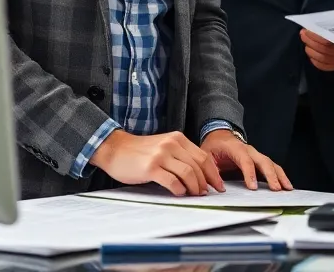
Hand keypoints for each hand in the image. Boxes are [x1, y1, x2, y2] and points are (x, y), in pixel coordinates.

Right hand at [90, 129, 223, 195]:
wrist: (115, 149)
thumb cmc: (140, 152)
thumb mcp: (164, 146)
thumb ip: (180, 155)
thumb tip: (200, 175)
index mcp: (178, 138)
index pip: (203, 156)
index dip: (213, 173)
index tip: (218, 185)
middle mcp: (171, 144)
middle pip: (198, 165)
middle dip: (206, 182)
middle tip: (207, 194)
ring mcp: (161, 155)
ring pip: (188, 173)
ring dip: (195, 187)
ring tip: (194, 195)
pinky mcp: (151, 168)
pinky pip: (172, 181)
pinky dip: (179, 190)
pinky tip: (179, 193)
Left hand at [200, 129, 292, 191]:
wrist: (220, 136)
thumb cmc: (214, 146)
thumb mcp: (206, 156)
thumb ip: (211, 171)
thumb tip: (219, 187)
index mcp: (235, 147)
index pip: (245, 160)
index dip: (249, 174)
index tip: (253, 187)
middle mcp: (249, 149)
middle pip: (263, 161)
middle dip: (271, 175)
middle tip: (276, 189)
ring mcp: (256, 154)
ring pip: (270, 163)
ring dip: (279, 175)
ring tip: (287, 187)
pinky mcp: (259, 159)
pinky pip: (272, 166)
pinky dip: (280, 175)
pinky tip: (285, 184)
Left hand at [300, 29, 333, 71]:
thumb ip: (332, 28)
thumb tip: (315, 23)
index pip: (326, 40)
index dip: (314, 35)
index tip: (307, 29)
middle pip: (321, 48)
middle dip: (309, 40)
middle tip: (303, 34)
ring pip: (319, 57)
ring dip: (309, 49)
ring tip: (306, 42)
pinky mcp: (333, 67)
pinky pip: (320, 65)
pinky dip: (313, 59)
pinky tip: (311, 52)